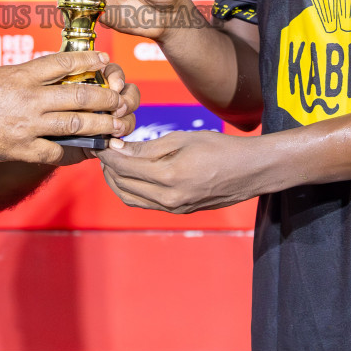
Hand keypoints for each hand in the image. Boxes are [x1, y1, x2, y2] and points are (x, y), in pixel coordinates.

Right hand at [0, 51, 133, 165]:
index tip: (104, 62)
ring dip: (101, 124)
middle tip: (122, 99)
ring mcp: (26, 126)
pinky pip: (56, 152)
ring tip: (117, 124)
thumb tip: (46, 78)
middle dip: (106, 98)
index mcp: (21, 75)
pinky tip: (87, 152)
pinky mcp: (20, 149)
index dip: (89, 62)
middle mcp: (28, 98)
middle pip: (79, 95)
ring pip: (75, 123)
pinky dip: (74, 152)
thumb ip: (22, 78)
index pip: (64, 63)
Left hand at [98, 130, 259, 213]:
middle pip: (123, 185)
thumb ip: (148, 147)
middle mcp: (169, 198)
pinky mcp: (179, 211)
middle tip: (104, 150)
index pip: (124, 166)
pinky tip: (132, 174)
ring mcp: (174, 208)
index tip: (100, 142)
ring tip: (113, 163)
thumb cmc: (219, 148)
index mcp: (169, 176)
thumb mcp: (182, 139)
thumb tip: (119, 148)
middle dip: (108, 168)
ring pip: (131, 199)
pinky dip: (132, 190)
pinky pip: (146, 203)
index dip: (107, 154)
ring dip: (116, 182)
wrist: (250, 171)